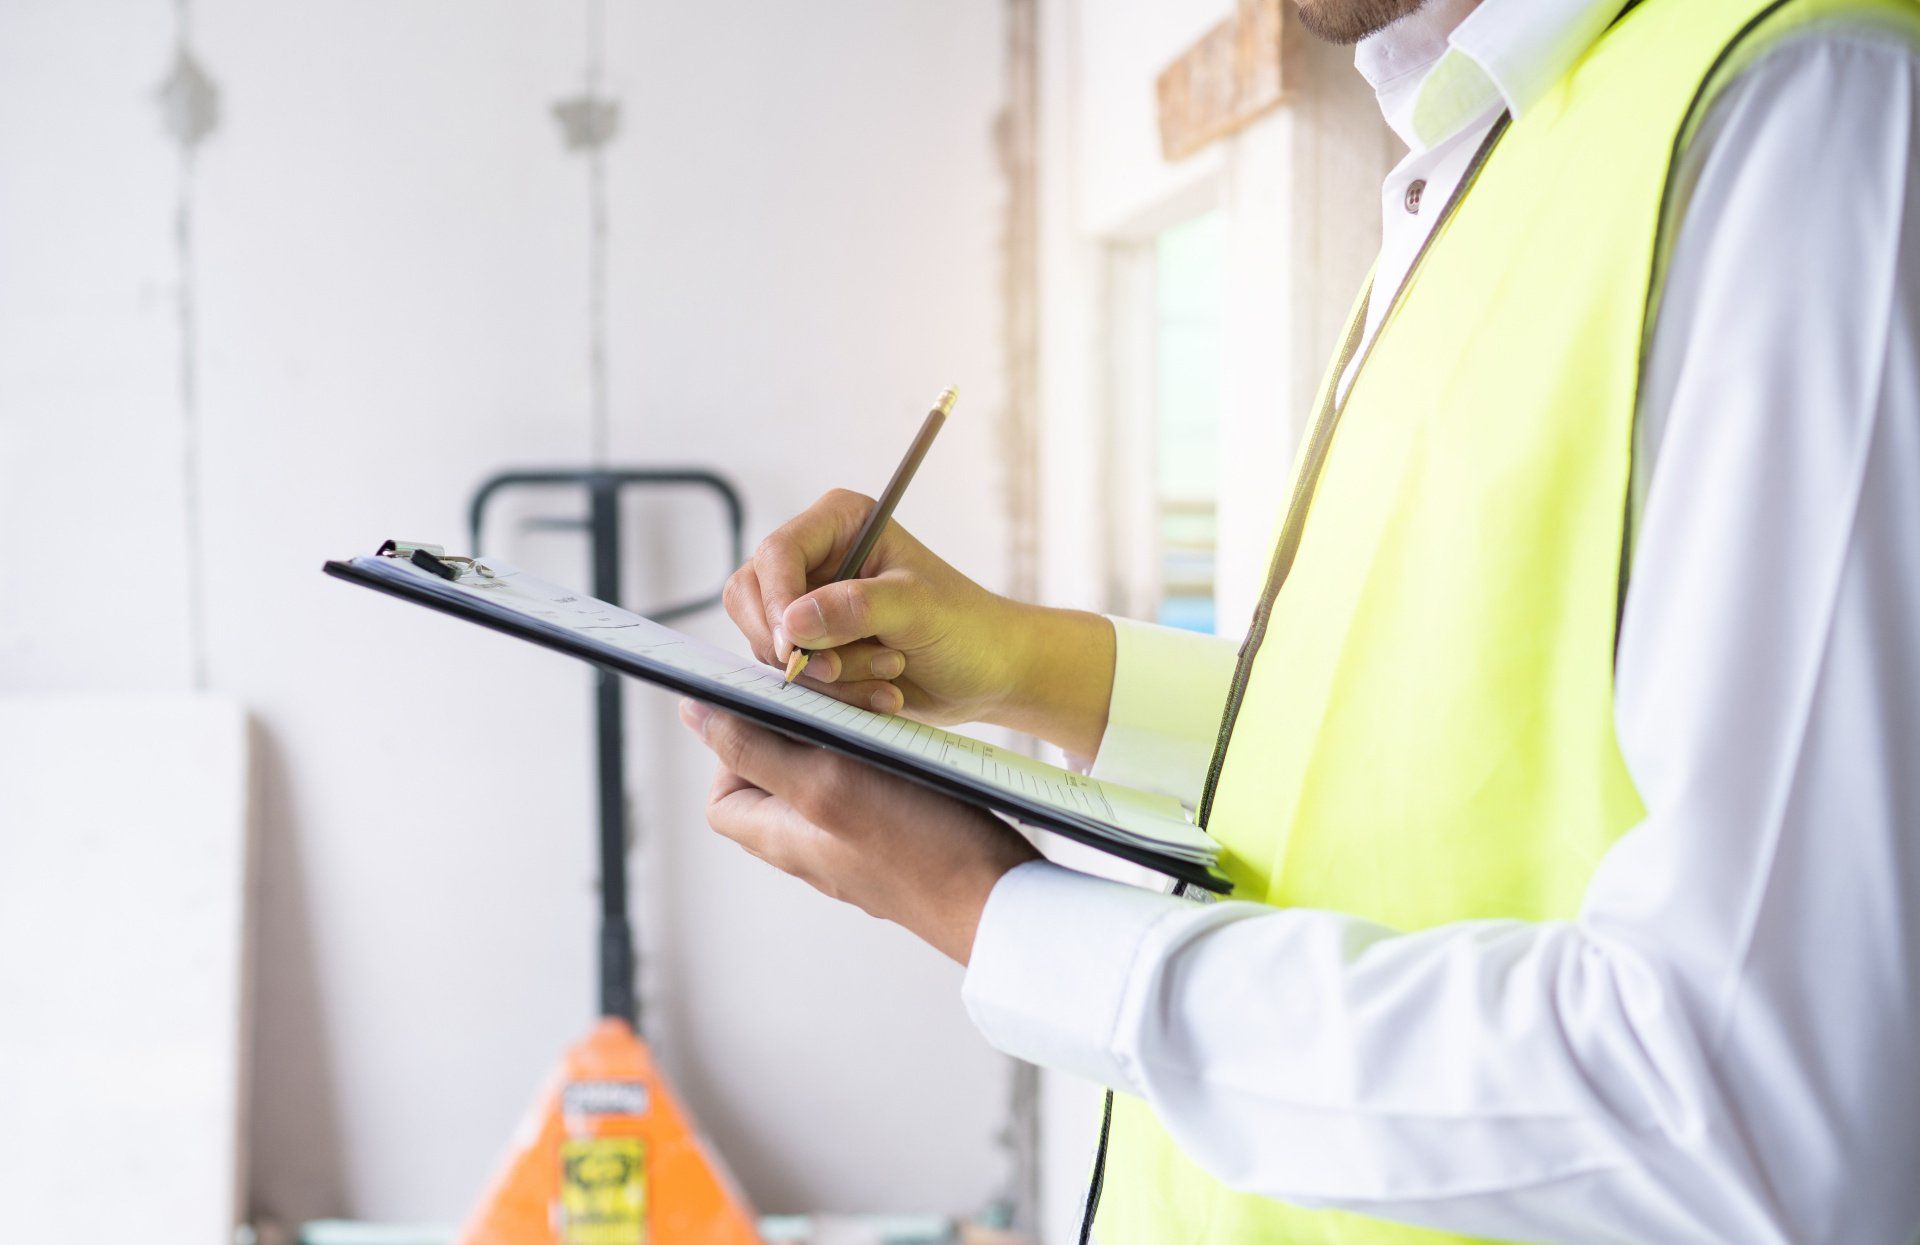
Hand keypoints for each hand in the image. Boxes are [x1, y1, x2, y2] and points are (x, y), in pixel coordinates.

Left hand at [681, 699, 1039, 963]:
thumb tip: (693, 715)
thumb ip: (754, 750)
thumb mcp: (823, 783)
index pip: (723, 793)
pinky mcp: (895, 842)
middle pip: (773, 781)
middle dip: (795, 734)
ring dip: (842, 744)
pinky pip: (868, 793)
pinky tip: (909, 751)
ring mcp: (854, 849)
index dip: (734, 746)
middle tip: (832, 709)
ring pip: (825, 782)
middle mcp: (811, 848)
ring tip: (874, 724)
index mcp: (780, 838)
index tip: (774, 712)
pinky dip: (878, 762)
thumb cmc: (917, 847)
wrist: (998, 898)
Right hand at [725, 489, 1116, 756]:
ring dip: (824, 676)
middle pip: (751, 598)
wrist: (989, 673)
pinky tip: (879, 694)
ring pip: (767, 644)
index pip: (777, 553)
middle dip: (794, 646)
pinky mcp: (812, 648)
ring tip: (887, 674)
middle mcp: (817, 559)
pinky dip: (830, 695)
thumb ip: (857, 609)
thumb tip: (791, 623)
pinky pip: (788, 677)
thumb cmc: (967, 628)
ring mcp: (809, 606)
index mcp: (840, 523)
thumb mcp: (920, 611)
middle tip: (839, 670)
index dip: (776, 602)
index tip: (792, 649)